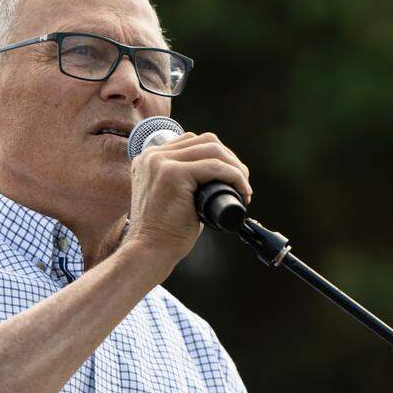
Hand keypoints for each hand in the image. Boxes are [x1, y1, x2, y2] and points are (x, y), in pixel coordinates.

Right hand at [122, 131, 251, 277]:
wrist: (149, 251)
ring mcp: (160, 162)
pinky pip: (215, 166)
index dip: (218, 156)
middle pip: (205, 141)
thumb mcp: (171, 197)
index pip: (192, 142)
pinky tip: (242, 191)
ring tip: (243, 188)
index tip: (231, 177)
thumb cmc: (164, 232)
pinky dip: (234, 176)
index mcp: (149, 159)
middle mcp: (151, 156)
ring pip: (212, 149)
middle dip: (230, 159)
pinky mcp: (172, 173)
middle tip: (242, 183)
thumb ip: (185, 181)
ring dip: (235, 167)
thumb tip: (218, 175)